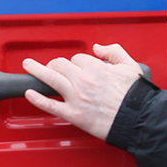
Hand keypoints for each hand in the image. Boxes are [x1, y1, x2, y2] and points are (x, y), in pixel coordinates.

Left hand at [22, 44, 146, 139]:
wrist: (138, 119)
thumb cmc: (136, 97)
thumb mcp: (130, 66)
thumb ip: (114, 52)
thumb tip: (99, 48)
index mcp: (97, 68)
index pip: (78, 58)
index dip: (76, 61)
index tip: (77, 66)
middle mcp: (83, 81)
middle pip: (60, 65)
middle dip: (55, 64)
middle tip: (51, 66)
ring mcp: (76, 98)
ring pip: (51, 79)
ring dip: (36, 70)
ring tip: (28, 66)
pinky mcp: (74, 115)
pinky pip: (50, 105)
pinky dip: (37, 99)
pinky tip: (30, 93)